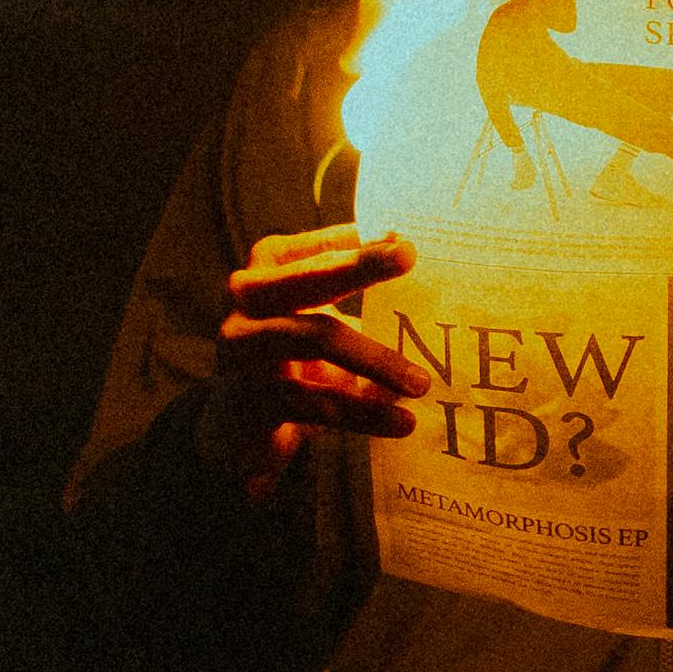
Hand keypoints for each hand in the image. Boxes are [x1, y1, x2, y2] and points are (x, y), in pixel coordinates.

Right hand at [200, 230, 424, 489]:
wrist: (238, 433)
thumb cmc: (293, 368)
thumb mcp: (326, 331)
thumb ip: (366, 313)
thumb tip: (434, 308)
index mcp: (270, 267)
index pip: (320, 246)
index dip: (362, 241)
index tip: (406, 238)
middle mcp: (246, 296)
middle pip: (308, 278)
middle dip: (360, 265)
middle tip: (407, 255)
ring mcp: (240, 345)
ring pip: (314, 339)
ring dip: (373, 360)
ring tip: (420, 383)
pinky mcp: (245, 396)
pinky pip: (313, 401)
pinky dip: (362, 413)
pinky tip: (402, 423)